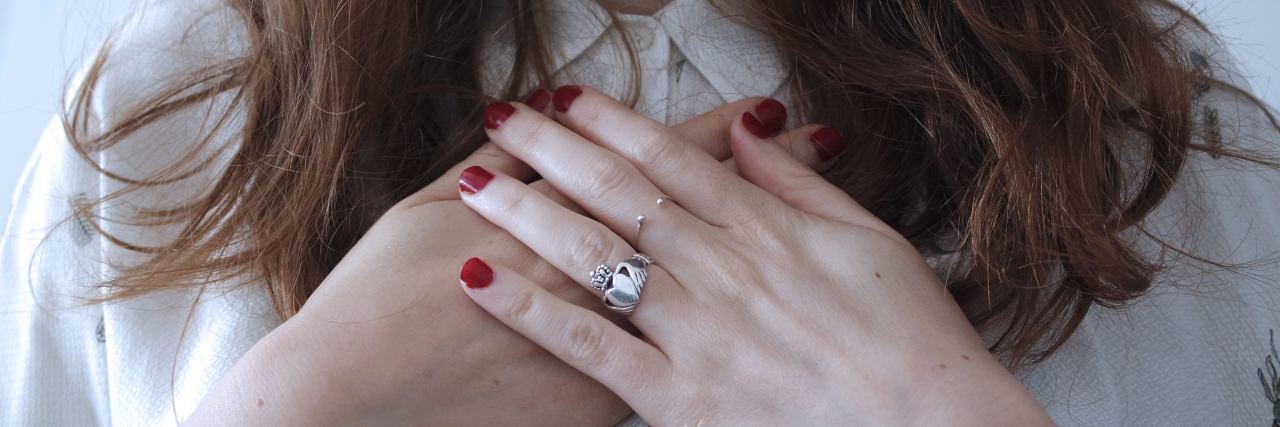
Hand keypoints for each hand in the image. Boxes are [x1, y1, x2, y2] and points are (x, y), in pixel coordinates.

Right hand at [187, 91, 828, 424]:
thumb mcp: (424, 210)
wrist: (356, 390)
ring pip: (700, 280)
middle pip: (695, 209)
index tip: (767, 107)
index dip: (714, 129)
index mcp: (555, 212)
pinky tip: (761, 319)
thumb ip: (490, 171)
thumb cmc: (377, 294)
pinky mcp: (599, 395)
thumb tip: (527, 125)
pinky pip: (670, 361)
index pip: (653, 160)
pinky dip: (717, 333)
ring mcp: (602, 336)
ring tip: (807, 219)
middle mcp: (594, 268)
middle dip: (758, 170)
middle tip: (810, 138)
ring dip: (760, 241)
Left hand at [456, 86, 1051, 424]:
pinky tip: (481, 280)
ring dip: (528, 212)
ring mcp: (695, 331)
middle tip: (502, 118)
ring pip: (594, 255)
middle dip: (553, 149)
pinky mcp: (677, 397)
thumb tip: (755, 128)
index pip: (672, 158)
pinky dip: (530, 311)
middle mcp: (721, 269)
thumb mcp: (872, 241)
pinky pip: (588, 346)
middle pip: (619, 193)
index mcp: (767, 229)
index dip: (612, 122)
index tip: (565, 97)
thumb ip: (802, 185)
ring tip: (475, 183)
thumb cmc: (912, 341)